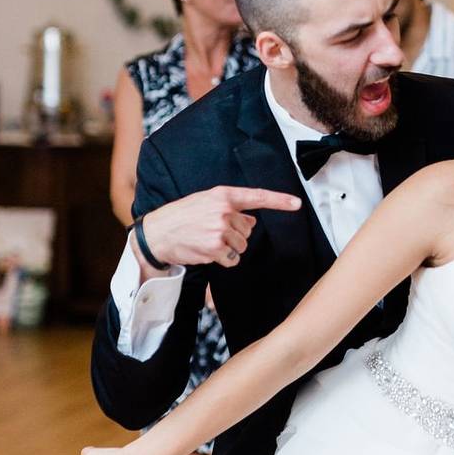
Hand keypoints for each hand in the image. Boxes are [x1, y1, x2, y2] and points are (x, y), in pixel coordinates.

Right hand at [136, 186, 301, 268]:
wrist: (156, 233)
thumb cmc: (181, 217)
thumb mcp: (205, 203)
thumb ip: (230, 209)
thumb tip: (251, 221)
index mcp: (222, 195)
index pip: (257, 197)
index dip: (280, 201)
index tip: (297, 203)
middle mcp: (223, 211)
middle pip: (248, 230)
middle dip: (235, 234)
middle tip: (212, 231)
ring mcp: (220, 230)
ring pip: (242, 246)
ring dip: (229, 248)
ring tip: (207, 241)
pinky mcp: (215, 248)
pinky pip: (232, 259)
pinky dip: (223, 259)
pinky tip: (206, 251)